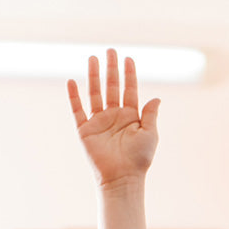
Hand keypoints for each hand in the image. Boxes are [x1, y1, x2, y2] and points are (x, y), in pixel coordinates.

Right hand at [67, 49, 159, 187]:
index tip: (128, 59)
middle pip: (112, 87)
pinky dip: (74, 96)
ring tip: (93, 58)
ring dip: (94, 76)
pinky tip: (72, 81)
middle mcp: (115, 116)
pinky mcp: (85, 130)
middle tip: (111, 51)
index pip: (129, 90)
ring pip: (95, 94)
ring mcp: (99, 122)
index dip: (129, 75)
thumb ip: (150, 115)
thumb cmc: (139, 159)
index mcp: (131, 117)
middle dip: (111, 69)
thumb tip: (156, 98)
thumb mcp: (150, 135)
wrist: (122, 178)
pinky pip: (78, 110)